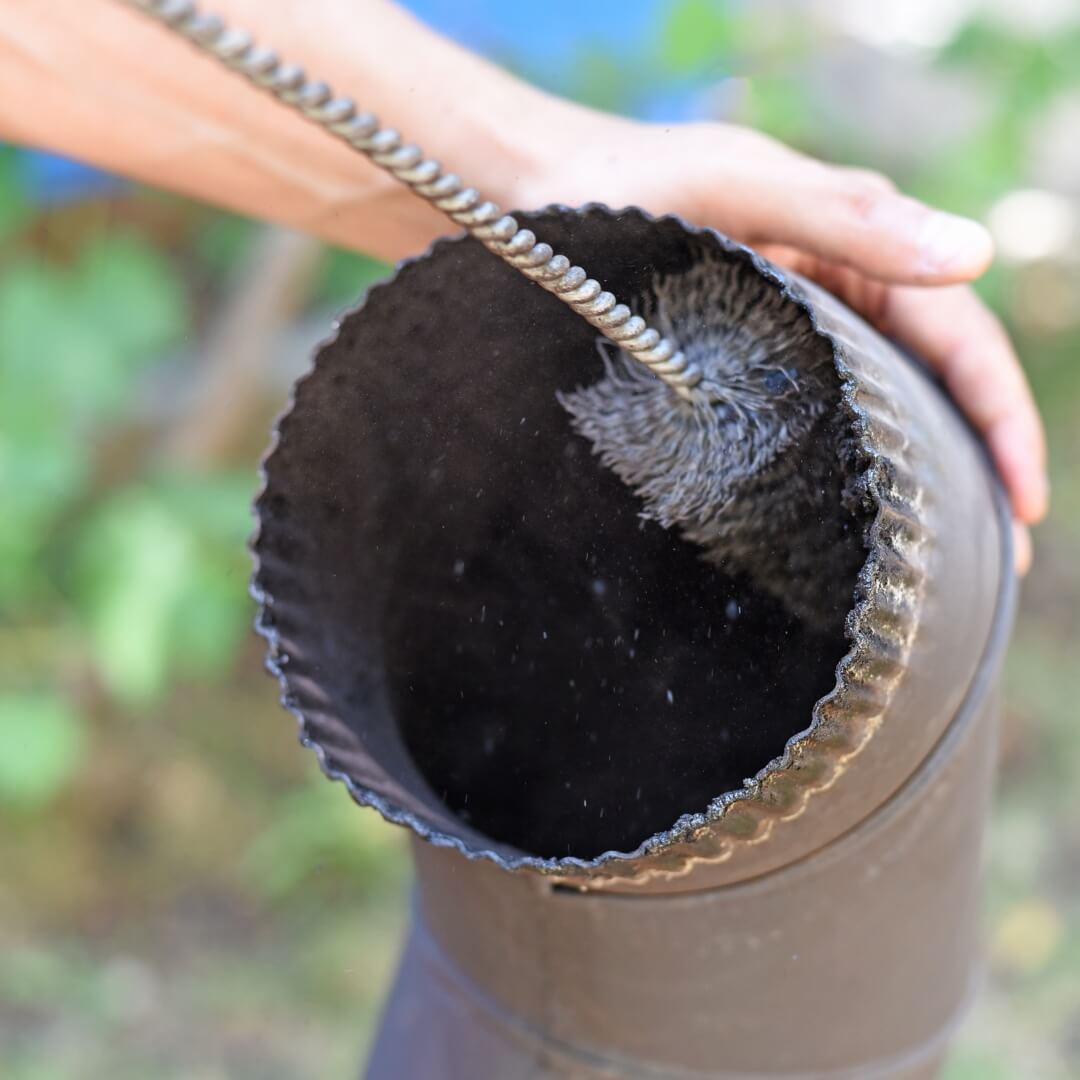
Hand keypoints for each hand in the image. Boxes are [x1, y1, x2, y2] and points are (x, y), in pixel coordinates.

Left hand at [517, 117, 1046, 572]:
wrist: (529, 204)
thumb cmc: (626, 186)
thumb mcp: (740, 190)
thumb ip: (849, 219)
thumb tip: (978, 255)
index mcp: (857, 246)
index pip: (960, 338)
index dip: (1002, 420)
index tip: (1021, 508)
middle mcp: (833, 294)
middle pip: (931, 386)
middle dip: (974, 470)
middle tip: (997, 569)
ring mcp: (784, 336)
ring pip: (875, 412)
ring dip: (914, 483)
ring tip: (940, 570)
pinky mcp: (735, 369)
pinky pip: (806, 426)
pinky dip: (840, 476)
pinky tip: (842, 529)